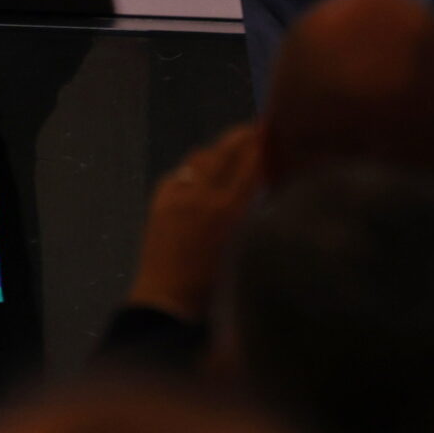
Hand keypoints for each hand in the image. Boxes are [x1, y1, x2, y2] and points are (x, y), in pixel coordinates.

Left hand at [126, 123, 260, 321]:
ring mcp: (176, 197)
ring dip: (218, 150)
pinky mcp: (158, 204)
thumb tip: (270, 190)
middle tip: (256, 128)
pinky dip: (194, 170)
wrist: (167, 304)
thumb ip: (257, 216)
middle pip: (225, 151)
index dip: (264, 143)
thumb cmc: (217, 291)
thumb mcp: (247, 251)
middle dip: (242, 136)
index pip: (251, 162)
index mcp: (229, 209)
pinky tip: (202, 174)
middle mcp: (201, 195)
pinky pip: (179, 175)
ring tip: (232, 148)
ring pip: (200, 158)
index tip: (275, 130)